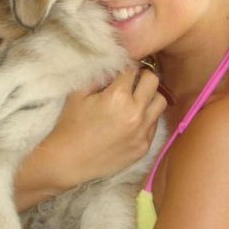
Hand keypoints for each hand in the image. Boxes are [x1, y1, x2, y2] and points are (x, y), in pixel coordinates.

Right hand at [42, 67, 167, 186]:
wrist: (68, 162)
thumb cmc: (69, 125)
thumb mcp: (78, 93)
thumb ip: (100, 76)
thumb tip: (115, 67)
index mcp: (118, 96)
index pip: (133, 69)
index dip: (127, 66)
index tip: (123, 69)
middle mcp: (135, 112)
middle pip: (153, 80)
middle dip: (142, 77)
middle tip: (131, 81)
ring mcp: (142, 131)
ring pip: (160, 102)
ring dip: (149, 96)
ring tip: (136, 100)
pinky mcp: (144, 146)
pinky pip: (154, 123)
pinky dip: (146, 117)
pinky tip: (131, 119)